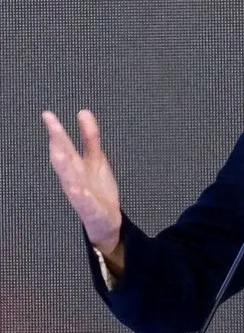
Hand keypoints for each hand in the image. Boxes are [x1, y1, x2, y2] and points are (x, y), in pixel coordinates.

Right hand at [42, 110, 122, 255]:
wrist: (105, 220)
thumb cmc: (96, 188)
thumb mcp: (96, 159)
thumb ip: (90, 137)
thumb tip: (83, 112)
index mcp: (75, 166)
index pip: (64, 146)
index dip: (56, 130)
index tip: (48, 114)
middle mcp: (74, 179)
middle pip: (64, 161)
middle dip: (58, 146)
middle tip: (53, 130)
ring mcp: (81, 196)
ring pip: (70, 181)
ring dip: (65, 169)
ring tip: (61, 155)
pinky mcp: (92, 210)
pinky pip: (86, 204)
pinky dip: (83, 198)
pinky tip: (81, 191)